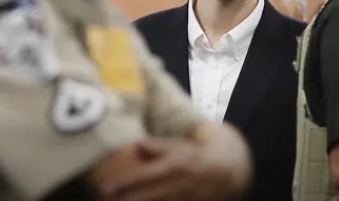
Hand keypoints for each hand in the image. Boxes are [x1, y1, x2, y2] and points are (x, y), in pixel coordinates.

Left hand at [102, 137, 238, 200]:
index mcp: (179, 164)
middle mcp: (182, 184)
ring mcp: (188, 199)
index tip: (105, 186)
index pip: (147, 174)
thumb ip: (162, 146)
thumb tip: (138, 145)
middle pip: (149, 196)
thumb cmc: (202, 152)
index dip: (126, 182)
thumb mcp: (185, 143)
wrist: (233, 169)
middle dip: (127, 199)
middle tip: (105, 199)